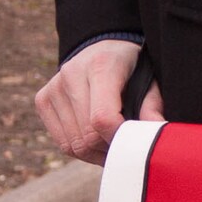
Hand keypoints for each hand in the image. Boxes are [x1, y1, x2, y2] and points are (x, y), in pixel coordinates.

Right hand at [34, 39, 163, 165]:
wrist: (103, 47)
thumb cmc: (132, 69)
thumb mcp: (149, 81)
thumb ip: (152, 106)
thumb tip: (158, 131)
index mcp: (101, 67)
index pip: (102, 119)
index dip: (119, 139)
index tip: (133, 143)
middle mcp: (71, 74)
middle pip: (88, 137)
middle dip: (110, 149)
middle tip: (126, 146)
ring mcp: (54, 87)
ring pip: (74, 145)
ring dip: (97, 153)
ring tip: (113, 142)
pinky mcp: (43, 99)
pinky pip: (63, 143)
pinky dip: (82, 150)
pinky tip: (97, 140)